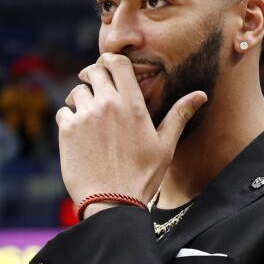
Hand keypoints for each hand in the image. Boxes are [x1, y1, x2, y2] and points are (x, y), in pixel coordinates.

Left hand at [57, 53, 206, 212]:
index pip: (117, 63)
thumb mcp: (165, 145)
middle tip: (93, 85)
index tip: (107, 68)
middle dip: (92, 76)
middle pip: (93, 72)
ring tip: (87, 113)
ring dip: (80, 98)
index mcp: (132, 104)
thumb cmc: (142, 175)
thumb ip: (179, 115)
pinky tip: (77, 133)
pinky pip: (63, 112)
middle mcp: (107, 104)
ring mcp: (85, 116)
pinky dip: (67, 118)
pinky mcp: (67, 130)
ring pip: (76, 92)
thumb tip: (201, 95)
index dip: (110, 61)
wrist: (112, 201)